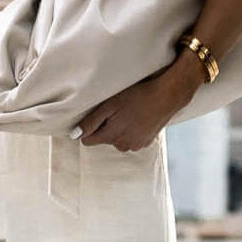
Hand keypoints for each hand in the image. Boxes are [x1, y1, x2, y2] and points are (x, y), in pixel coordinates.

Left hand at [73, 56, 204, 150]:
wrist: (167, 96)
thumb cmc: (137, 96)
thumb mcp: (110, 105)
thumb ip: (91, 122)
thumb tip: (74, 135)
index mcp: (110, 137)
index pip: (87, 141)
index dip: (88, 128)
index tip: (94, 116)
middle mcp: (122, 146)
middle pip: (104, 140)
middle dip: (105, 128)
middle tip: (115, 110)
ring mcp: (136, 146)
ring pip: (118, 140)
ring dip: (119, 130)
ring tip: (128, 113)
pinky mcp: (147, 143)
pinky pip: (132, 139)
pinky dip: (132, 131)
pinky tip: (138, 118)